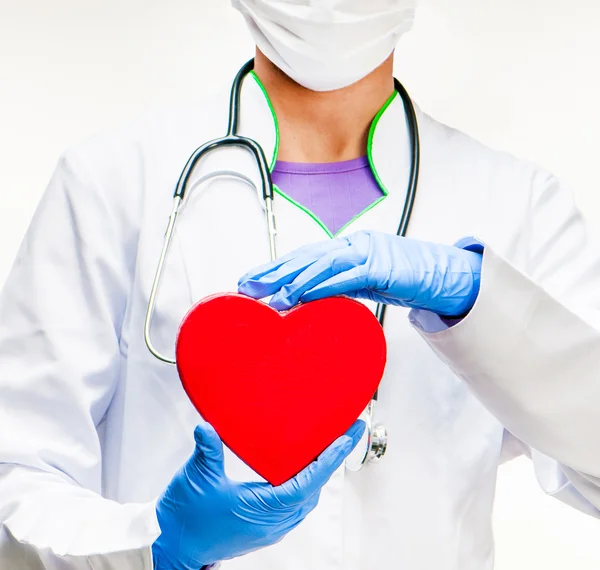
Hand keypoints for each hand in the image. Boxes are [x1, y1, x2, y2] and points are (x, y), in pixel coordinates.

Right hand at [152, 420, 364, 569]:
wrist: (173, 546)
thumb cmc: (185, 517)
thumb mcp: (196, 477)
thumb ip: (207, 449)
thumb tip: (208, 427)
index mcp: (263, 510)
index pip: (308, 482)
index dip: (330, 459)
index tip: (348, 437)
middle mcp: (273, 522)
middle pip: (314, 489)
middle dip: (332, 461)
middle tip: (346, 434)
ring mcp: (270, 527)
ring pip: (307, 499)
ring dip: (319, 474)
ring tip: (329, 448)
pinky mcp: (264, 527)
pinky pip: (295, 505)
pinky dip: (306, 485)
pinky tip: (301, 470)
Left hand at [238, 230, 481, 316]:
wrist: (443, 276)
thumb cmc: (406, 279)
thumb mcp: (366, 282)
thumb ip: (340, 285)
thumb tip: (313, 298)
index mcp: (348, 247)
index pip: (306, 255)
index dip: (278, 266)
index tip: (254, 278)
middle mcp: (353, 244)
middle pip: (307, 255)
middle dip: (275, 271)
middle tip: (248, 285)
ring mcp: (367, 252)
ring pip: (323, 264)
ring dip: (294, 280)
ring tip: (271, 296)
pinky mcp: (381, 265)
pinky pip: (347, 276)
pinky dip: (324, 286)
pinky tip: (304, 295)